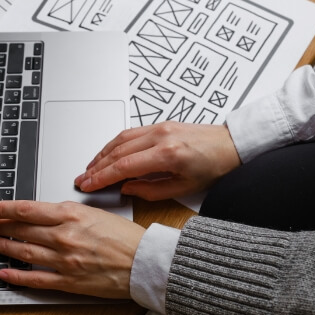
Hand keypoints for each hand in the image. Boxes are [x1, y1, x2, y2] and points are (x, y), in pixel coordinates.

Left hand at [0, 200, 144, 298]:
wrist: (145, 261)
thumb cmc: (126, 237)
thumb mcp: (95, 213)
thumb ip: (68, 214)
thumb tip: (45, 215)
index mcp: (72, 215)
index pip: (28, 210)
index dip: (4, 209)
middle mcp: (65, 236)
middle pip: (22, 230)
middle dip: (0, 226)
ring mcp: (65, 260)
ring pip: (25, 252)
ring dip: (5, 247)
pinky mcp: (69, 281)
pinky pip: (36, 279)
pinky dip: (17, 276)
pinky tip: (5, 273)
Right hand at [74, 122, 240, 200]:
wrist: (231, 145)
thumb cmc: (215, 166)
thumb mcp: (184, 188)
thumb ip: (151, 190)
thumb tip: (127, 189)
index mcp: (167, 154)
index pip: (124, 166)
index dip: (102, 177)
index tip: (88, 185)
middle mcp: (161, 136)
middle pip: (118, 152)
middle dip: (96, 167)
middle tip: (82, 179)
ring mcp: (160, 127)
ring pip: (121, 139)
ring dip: (102, 154)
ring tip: (90, 168)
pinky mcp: (160, 124)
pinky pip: (130, 132)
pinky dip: (114, 144)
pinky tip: (107, 153)